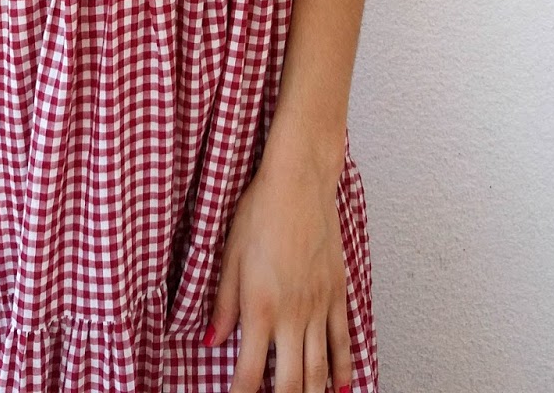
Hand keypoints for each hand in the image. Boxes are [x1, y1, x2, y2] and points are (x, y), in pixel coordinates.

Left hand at [205, 145, 351, 392]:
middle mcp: (292, 315)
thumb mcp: (230, 256)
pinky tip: (341, 388)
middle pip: (290, 382)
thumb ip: (224, 304)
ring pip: (318, 369)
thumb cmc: (260, 211)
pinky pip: (343, 341)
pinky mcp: (337, 293)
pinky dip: (343, 369)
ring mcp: (319, 306)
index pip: (248, 372)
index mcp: (260, 307)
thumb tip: (211, 340)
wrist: (299, 182)